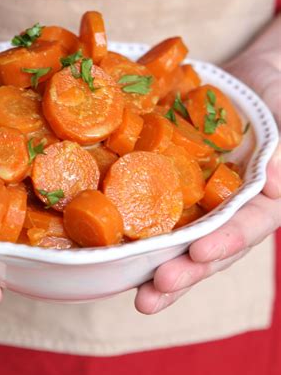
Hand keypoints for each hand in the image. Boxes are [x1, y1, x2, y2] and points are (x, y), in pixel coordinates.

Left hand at [134, 49, 279, 313]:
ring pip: (179, 241)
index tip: (199, 254)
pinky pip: (154, 209)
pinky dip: (135, 229)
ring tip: (137, 295)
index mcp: (262, 198)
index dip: (225, 242)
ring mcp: (199, 201)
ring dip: (156, 270)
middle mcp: (229, 208)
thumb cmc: (277, 91)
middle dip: (183, 273)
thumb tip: (275, 184)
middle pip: (208, 249)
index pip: (247, 226)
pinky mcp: (171, 186)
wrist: (247, 78)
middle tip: (152, 294)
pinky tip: (111, 251)